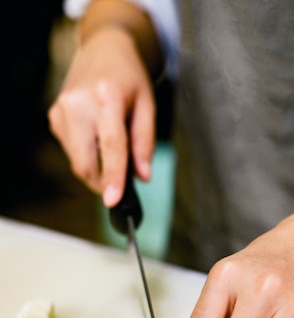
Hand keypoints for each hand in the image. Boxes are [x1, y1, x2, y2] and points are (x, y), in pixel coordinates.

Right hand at [48, 27, 155, 205]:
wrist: (104, 50)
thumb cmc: (129, 78)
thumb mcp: (148, 105)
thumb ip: (145, 143)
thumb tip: (142, 176)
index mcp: (106, 96)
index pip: (110, 146)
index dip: (112, 177)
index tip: (113, 201)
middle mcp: (78, 103)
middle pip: (86, 162)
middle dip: (103, 182)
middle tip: (121, 183)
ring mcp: (62, 110)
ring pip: (77, 162)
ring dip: (96, 168)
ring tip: (112, 147)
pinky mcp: (54, 117)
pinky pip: (72, 152)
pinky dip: (87, 155)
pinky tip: (97, 136)